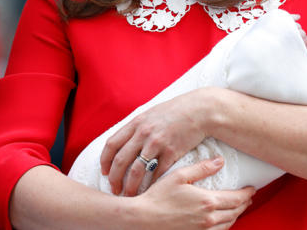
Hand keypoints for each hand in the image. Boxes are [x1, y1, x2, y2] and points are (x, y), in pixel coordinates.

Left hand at [101, 88, 215, 195]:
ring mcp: (158, 143)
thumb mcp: (152, 113)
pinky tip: (149, 190)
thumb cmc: (177, 111)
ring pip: (137, 170)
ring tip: (130, 196)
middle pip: (121, 160)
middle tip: (115, 189)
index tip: (105, 172)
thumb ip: (138, 126)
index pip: (112, 144)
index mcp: (137, 123)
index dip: (105, 161)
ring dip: (131, 186)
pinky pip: (158, 172)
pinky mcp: (172, 151)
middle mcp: (144, 133)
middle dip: (115, 178)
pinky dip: (151, 184)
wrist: (201, 110)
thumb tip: (124, 140)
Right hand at [135, 157, 254, 229]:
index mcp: (208, 202)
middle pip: (236, 212)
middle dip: (244, 204)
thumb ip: (202, 168)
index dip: (247, 193)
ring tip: (237, 208)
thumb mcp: (180, 176)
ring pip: (228, 224)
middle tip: (248, 198)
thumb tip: (220, 161)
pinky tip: (221, 221)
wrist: (140, 220)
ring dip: (235, 215)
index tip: (252, 188)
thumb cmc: (157, 197)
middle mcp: (208, 219)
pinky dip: (223, 225)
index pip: (237, 198)